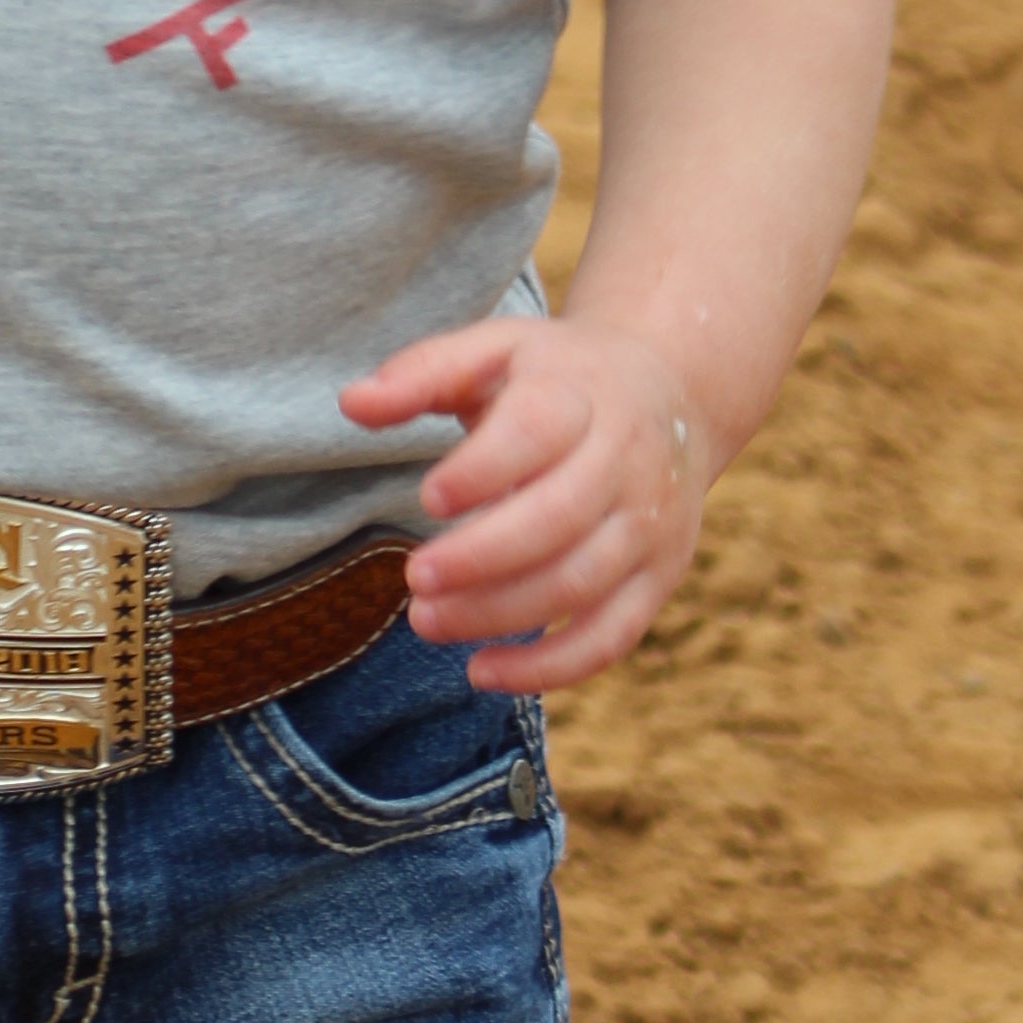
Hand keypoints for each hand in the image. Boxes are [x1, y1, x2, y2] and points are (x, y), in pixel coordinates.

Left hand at [338, 316, 702, 693]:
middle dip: (482, 557)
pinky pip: (612, 636)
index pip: (538, 431)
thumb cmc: (557, 378)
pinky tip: (482, 671)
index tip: (429, 498)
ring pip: (581, 582)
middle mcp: (626, 460)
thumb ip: (422, 374)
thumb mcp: (495, 351)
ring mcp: (648, 523)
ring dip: (500, 614)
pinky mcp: (657, 576)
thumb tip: (352, 403)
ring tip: (426, 620)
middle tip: (414, 578)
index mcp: (580, 394)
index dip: (483, 470)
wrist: (671, 392)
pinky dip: (551, 667)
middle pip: (561, 518)